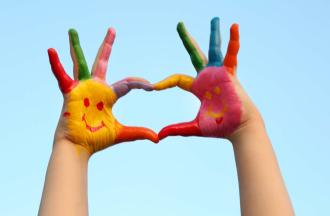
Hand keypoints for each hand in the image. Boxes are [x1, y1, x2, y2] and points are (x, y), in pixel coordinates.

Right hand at [49, 28, 157, 153]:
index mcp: (108, 95)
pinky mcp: (70, 92)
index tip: (152, 87)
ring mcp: (82, 88)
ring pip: (80, 63)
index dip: (140, 83)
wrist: (79, 148)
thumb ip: (139, 132)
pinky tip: (51, 50)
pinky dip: (55, 64)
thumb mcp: (122, 133)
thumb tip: (157, 138)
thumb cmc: (96, 139)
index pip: (127, 83)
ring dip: (76, 47)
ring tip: (72, 30)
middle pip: (102, 61)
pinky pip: (61, 75)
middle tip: (113, 29)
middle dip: (108, 45)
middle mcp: (95, 87)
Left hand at [154, 18, 261, 139]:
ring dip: (214, 34)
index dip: (165, 82)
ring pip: (214, 49)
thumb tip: (158, 136)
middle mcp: (207, 76)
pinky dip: (234, 42)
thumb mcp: (193, 127)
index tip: (152, 87)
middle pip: (194, 54)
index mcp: (198, 87)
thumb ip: (176, 129)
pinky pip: (231, 55)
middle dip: (187, 39)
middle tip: (179, 24)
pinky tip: (233, 26)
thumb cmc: (219, 127)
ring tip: (214, 19)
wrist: (238, 129)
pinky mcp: (230, 74)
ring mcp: (219, 73)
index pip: (177, 78)